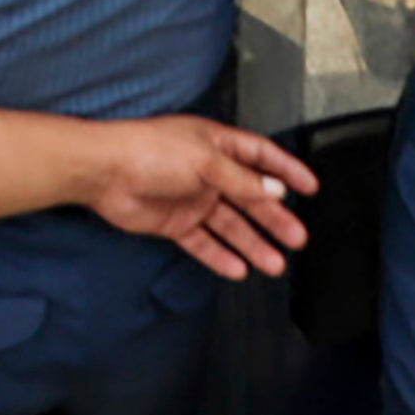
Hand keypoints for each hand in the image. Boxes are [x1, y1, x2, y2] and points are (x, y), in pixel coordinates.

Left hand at [79, 114, 318, 281]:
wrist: (104, 172)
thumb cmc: (150, 150)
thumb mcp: (206, 160)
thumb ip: (242, 180)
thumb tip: (276, 191)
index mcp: (217, 145)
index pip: (261, 156)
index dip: (286, 170)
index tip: (310, 187)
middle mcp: (207, 172)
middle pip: (250, 198)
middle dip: (274, 218)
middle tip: (298, 237)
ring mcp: (192, 199)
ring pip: (230, 225)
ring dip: (253, 244)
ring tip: (275, 264)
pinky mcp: (175, 223)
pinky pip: (204, 243)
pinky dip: (220, 256)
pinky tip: (238, 269)